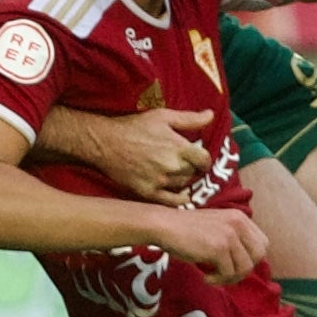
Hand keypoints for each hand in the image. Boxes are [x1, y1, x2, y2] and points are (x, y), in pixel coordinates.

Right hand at [56, 105, 214, 204]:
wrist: (105, 143)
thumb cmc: (134, 127)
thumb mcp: (163, 116)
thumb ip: (190, 119)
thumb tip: (211, 115)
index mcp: (179, 147)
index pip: (204, 160)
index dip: (203, 159)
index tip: (199, 159)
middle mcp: (172, 166)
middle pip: (193, 173)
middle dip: (190, 168)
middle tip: (182, 163)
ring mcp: (161, 181)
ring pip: (182, 185)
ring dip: (181, 180)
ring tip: (173, 173)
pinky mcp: (148, 193)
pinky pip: (172, 202)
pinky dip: (178, 199)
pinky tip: (177, 193)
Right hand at [154, 203, 266, 282]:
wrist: (163, 225)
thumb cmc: (184, 230)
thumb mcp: (216, 227)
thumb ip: (232, 239)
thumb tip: (245, 265)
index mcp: (239, 217)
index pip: (262, 243)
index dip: (251, 258)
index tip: (235, 265)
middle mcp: (238, 223)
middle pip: (258, 256)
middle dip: (244, 270)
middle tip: (226, 275)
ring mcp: (229, 235)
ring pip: (244, 268)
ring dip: (229, 278)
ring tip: (213, 277)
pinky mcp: (219, 248)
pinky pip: (228, 273)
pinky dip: (217, 280)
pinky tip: (204, 277)